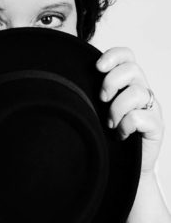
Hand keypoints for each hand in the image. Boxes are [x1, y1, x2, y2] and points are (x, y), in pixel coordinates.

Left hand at [96, 47, 163, 173]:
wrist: (124, 167)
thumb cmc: (106, 135)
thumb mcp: (96, 109)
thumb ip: (90, 92)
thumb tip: (67, 78)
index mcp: (127, 82)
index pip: (126, 56)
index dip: (113, 56)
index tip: (97, 67)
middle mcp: (141, 91)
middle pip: (132, 69)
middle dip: (111, 82)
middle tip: (101, 99)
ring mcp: (150, 108)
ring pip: (137, 92)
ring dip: (117, 108)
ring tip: (110, 123)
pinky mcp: (156, 126)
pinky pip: (140, 117)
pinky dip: (126, 125)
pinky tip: (121, 134)